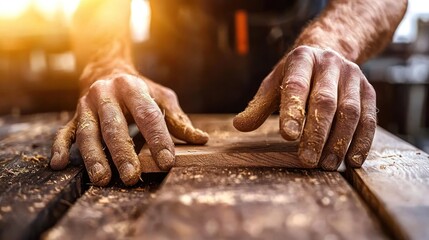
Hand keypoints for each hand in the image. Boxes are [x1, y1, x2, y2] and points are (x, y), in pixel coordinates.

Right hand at [50, 71, 207, 185]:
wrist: (106, 71)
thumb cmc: (140, 89)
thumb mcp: (161, 97)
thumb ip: (177, 119)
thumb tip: (201, 139)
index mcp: (132, 88)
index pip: (148, 115)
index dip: (159, 138)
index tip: (167, 161)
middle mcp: (106, 95)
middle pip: (114, 127)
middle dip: (123, 153)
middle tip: (133, 176)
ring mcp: (87, 106)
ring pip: (88, 133)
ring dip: (94, 157)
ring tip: (103, 178)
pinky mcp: (73, 116)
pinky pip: (64, 132)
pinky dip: (60, 148)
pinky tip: (59, 164)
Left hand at [234, 45, 375, 169]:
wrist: (329, 53)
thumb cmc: (296, 76)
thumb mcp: (273, 84)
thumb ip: (258, 106)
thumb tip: (239, 126)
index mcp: (302, 59)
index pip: (297, 85)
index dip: (292, 111)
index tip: (288, 136)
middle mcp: (330, 63)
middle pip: (325, 102)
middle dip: (316, 134)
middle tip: (307, 160)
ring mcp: (353, 76)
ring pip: (350, 112)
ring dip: (339, 142)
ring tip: (326, 165)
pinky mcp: (368, 90)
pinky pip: (369, 118)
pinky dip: (362, 141)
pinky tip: (352, 160)